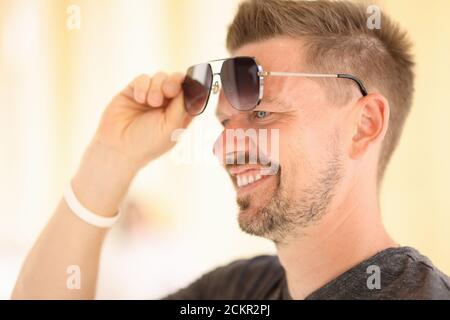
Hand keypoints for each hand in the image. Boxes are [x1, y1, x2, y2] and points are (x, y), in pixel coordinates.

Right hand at [72, 72, 191, 215]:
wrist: (118, 147)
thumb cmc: (147, 143)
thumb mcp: (171, 127)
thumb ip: (182, 106)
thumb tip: (189, 87)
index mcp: (179, 114)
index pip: (191, 94)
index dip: (192, 86)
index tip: (190, 85)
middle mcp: (166, 104)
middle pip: (176, 81)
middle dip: (174, 82)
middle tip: (169, 90)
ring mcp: (150, 96)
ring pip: (160, 77)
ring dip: (157, 87)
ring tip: (152, 102)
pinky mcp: (133, 91)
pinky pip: (143, 79)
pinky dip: (143, 86)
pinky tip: (140, 99)